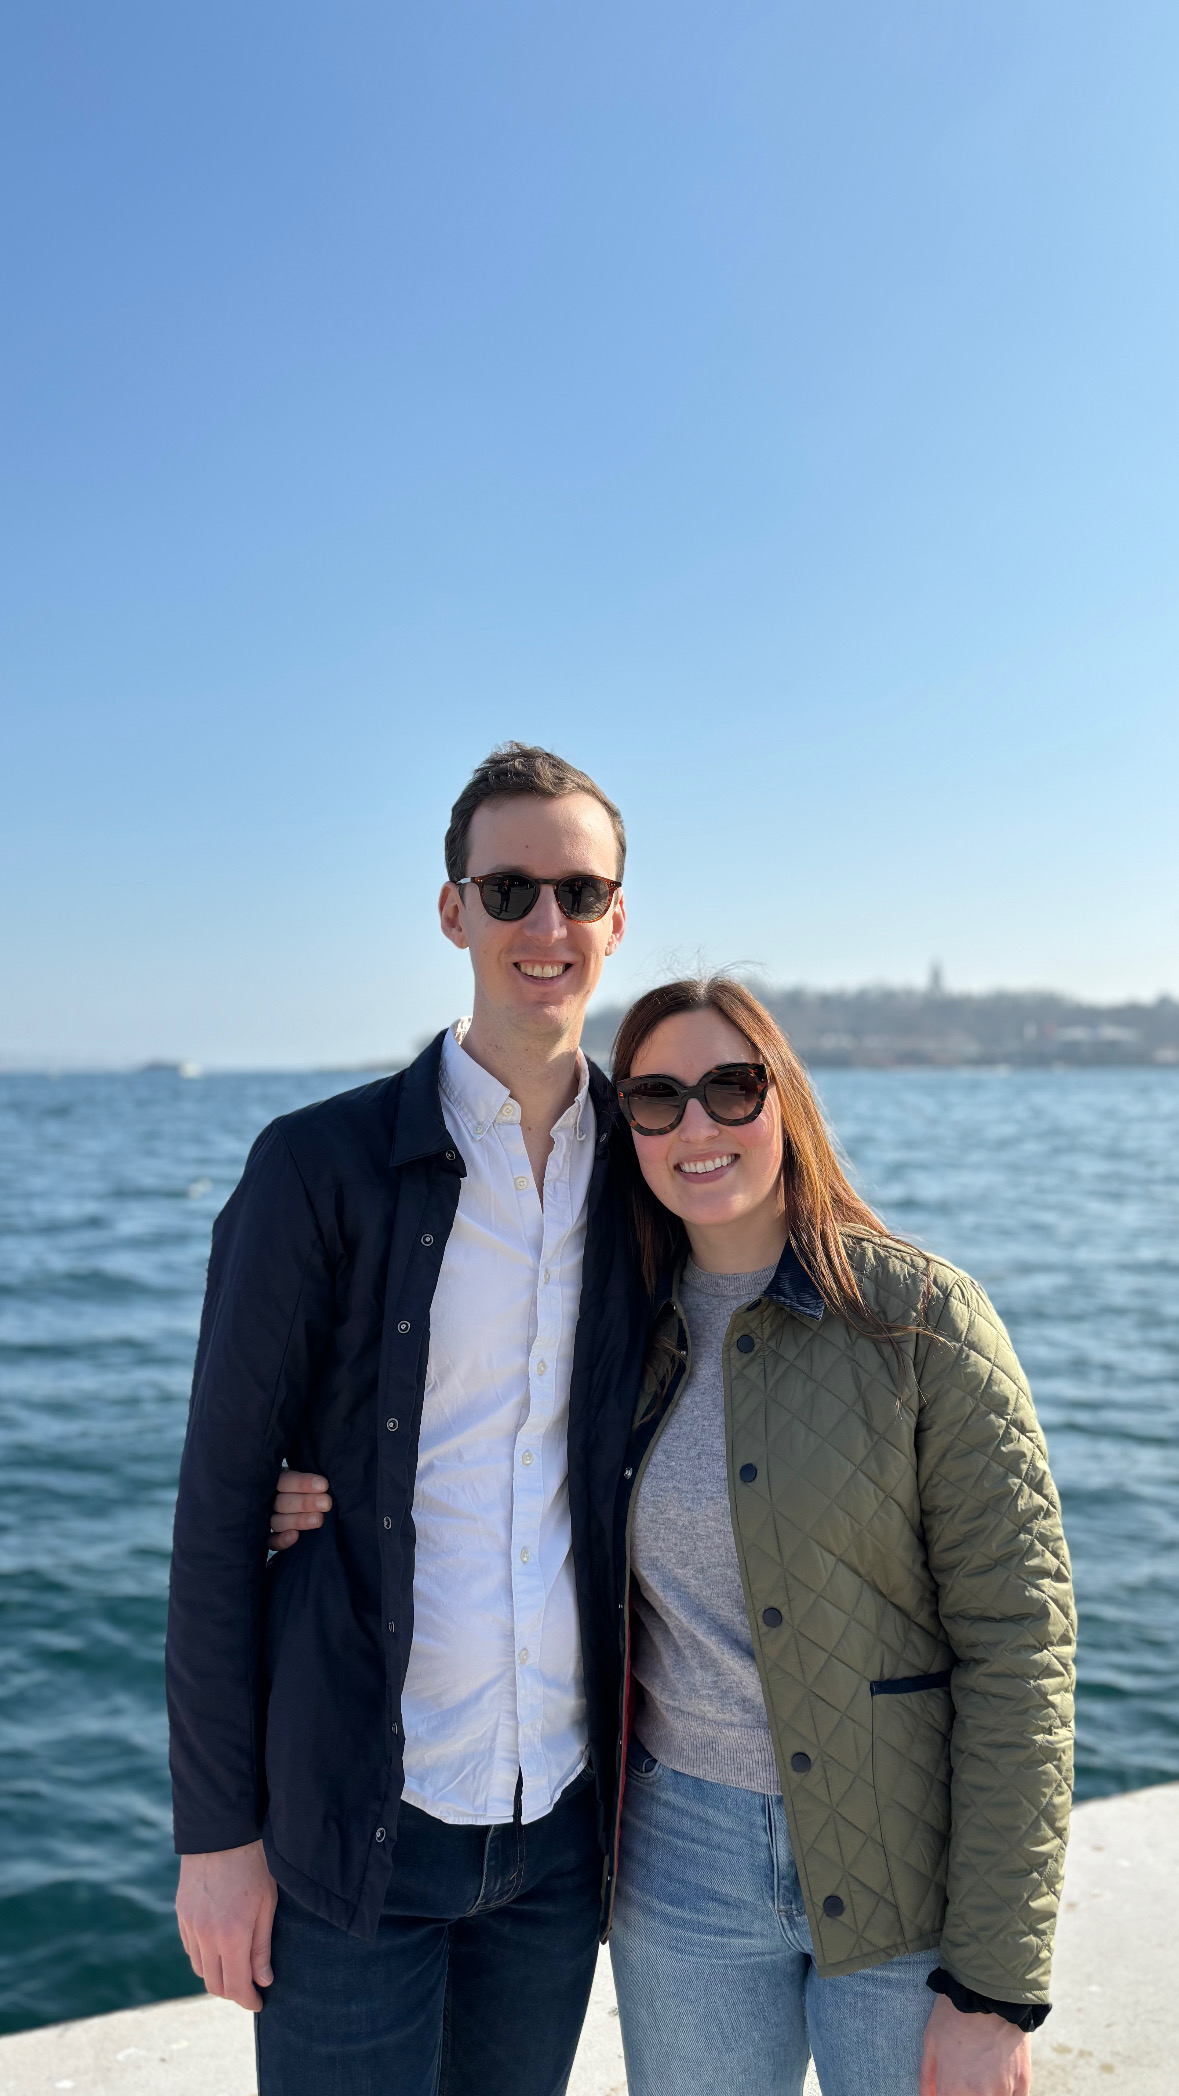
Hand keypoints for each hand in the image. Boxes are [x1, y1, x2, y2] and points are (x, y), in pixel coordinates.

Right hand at [176, 1840, 277, 2011]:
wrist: (222, 1832)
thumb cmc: (253, 1865)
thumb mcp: (268, 1905)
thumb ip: (262, 1947)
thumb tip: (263, 1981)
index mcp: (231, 1935)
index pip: (236, 1986)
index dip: (248, 2000)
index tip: (259, 2003)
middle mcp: (206, 1936)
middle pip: (215, 1984)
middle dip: (233, 1992)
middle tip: (250, 1989)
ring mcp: (190, 1926)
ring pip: (200, 1969)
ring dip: (217, 1976)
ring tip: (236, 1968)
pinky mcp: (181, 1915)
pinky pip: (191, 1949)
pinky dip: (204, 1957)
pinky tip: (218, 1948)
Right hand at [269, 1469, 331, 1550]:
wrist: (316, 1516)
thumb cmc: (317, 1495)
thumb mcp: (315, 1485)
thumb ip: (316, 1484)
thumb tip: (326, 1485)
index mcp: (280, 1483)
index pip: (285, 1481)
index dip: (303, 1483)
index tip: (324, 1486)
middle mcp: (272, 1502)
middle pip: (282, 1502)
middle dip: (305, 1503)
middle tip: (326, 1503)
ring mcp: (270, 1521)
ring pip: (277, 1522)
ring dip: (298, 1521)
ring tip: (318, 1520)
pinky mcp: (271, 1540)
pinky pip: (272, 1541)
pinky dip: (282, 1540)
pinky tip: (295, 1536)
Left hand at [919, 1995, 1031, 2095]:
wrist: (989, 1992)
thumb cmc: (954, 2013)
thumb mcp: (931, 2041)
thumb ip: (927, 2076)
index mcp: (953, 2088)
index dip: (946, 2094)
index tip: (948, 2085)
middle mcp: (979, 2095)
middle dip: (965, 2093)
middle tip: (966, 2072)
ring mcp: (1003, 2090)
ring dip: (987, 2093)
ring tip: (982, 2071)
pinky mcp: (1023, 2082)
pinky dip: (1007, 2094)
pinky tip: (1000, 2080)